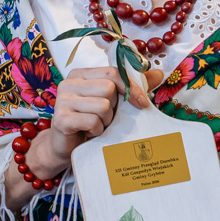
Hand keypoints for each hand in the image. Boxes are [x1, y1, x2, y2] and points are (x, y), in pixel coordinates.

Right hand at [35, 67, 149, 180]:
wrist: (65, 148)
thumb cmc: (88, 123)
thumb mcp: (112, 103)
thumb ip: (132, 87)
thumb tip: (158, 74)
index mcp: (81, 74)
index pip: (112, 72)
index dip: (131, 88)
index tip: (142, 103)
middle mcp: (69, 83)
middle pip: (109, 88)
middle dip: (114, 108)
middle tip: (105, 118)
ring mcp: (63, 100)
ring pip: (103, 105)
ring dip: (105, 121)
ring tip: (97, 126)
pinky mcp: (61, 118)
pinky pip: (93, 121)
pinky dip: (97, 131)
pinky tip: (89, 133)